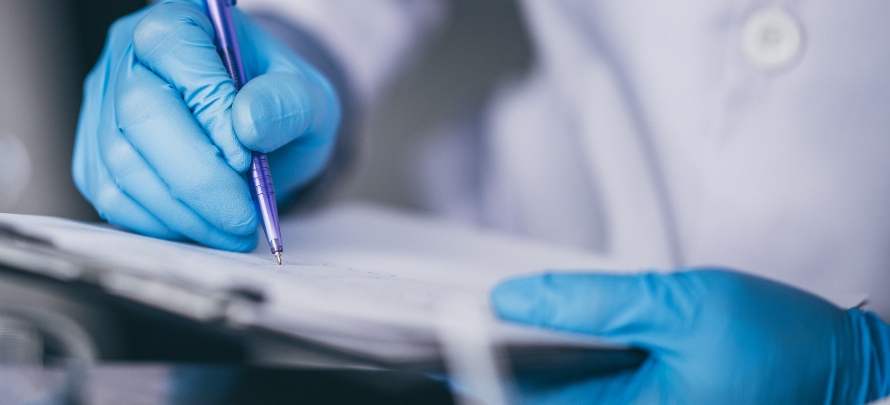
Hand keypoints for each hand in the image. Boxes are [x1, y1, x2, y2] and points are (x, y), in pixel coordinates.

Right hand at [73, 0, 340, 251]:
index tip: (248, 160)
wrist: (253, 132)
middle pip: (139, 114)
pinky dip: (159, 223)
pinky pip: (113, 197)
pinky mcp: (93, 156)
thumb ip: (287, 103)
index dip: (209, 112)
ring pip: (122, 164)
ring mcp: (101, 107)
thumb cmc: (274, 104)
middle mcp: (126, 56)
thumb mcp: (307, 96)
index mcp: (177, 20)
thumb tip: (248, 122)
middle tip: (243, 219)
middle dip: (197, 178)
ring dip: (182, 211)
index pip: (175, 52)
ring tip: (231, 230)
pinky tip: (199, 224)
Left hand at [492, 268, 889, 404]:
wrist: (847, 370)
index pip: (526, 401)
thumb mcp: (685, 306)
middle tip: (459, 317)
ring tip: (499, 315)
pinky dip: (563, 360)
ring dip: (528, 358)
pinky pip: (587, 389)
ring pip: (560, 393)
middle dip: (498, 361)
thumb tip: (516, 297)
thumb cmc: (785, 346)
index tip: (433, 335)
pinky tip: (547, 328)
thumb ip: (595, 303)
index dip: (474, 368)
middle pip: (538, 399)